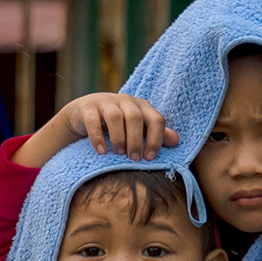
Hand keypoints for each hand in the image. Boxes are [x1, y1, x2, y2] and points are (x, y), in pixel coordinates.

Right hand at [11, 93, 178, 167]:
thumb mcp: (137, 128)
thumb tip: (177, 141)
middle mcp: (125, 101)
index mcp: (142, 106)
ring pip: (115, 117)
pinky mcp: (88, 108)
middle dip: (136, 140)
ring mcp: (105, 102)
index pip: (156, 119)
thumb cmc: (117, 124)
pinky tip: (101, 152)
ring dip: (119, 138)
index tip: (150, 158)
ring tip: (119, 153)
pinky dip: (97, 137)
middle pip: (135, 117)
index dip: (156, 139)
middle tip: (134, 158)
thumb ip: (155, 134)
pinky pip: (93, 120)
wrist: (84, 113)